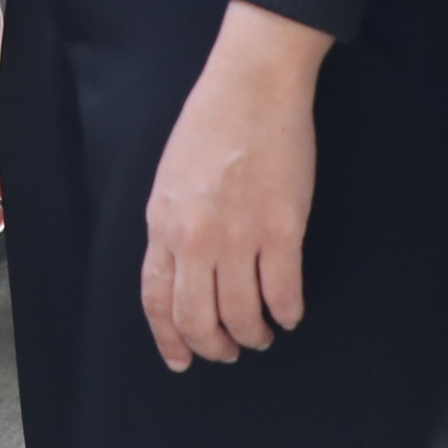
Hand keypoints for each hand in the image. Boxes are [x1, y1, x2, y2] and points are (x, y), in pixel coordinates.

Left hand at [139, 1, 325, 368]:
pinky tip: (290, 313)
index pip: (156, 299)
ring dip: (254, 334)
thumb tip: (179, 270)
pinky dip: (288, 312)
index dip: (169, 338)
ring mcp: (239, 236)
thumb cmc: (210, 124)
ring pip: (242, 315)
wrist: (252, 87)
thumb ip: (171, 226)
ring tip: (262, 333)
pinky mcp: (282, 229)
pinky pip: (284, 292)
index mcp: (162, 223)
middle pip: (197, 318)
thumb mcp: (170, 178)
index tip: (181, 360)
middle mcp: (195, 238)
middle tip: (229, 350)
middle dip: (213, 346)